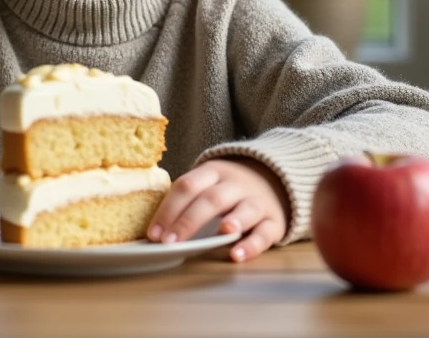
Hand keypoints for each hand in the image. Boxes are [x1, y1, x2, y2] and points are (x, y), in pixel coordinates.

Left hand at [149, 157, 290, 262]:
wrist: (275, 179)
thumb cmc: (228, 189)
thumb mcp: (209, 182)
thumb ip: (188, 199)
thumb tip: (155, 230)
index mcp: (213, 172)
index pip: (187, 186)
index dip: (168, 209)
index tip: (153, 233)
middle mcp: (235, 185)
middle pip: (211, 199)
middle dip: (188, 221)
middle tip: (170, 242)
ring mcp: (257, 202)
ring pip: (244, 210)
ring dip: (232, 220)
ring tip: (220, 233)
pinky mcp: (274, 222)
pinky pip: (264, 233)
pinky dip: (251, 245)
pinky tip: (237, 255)